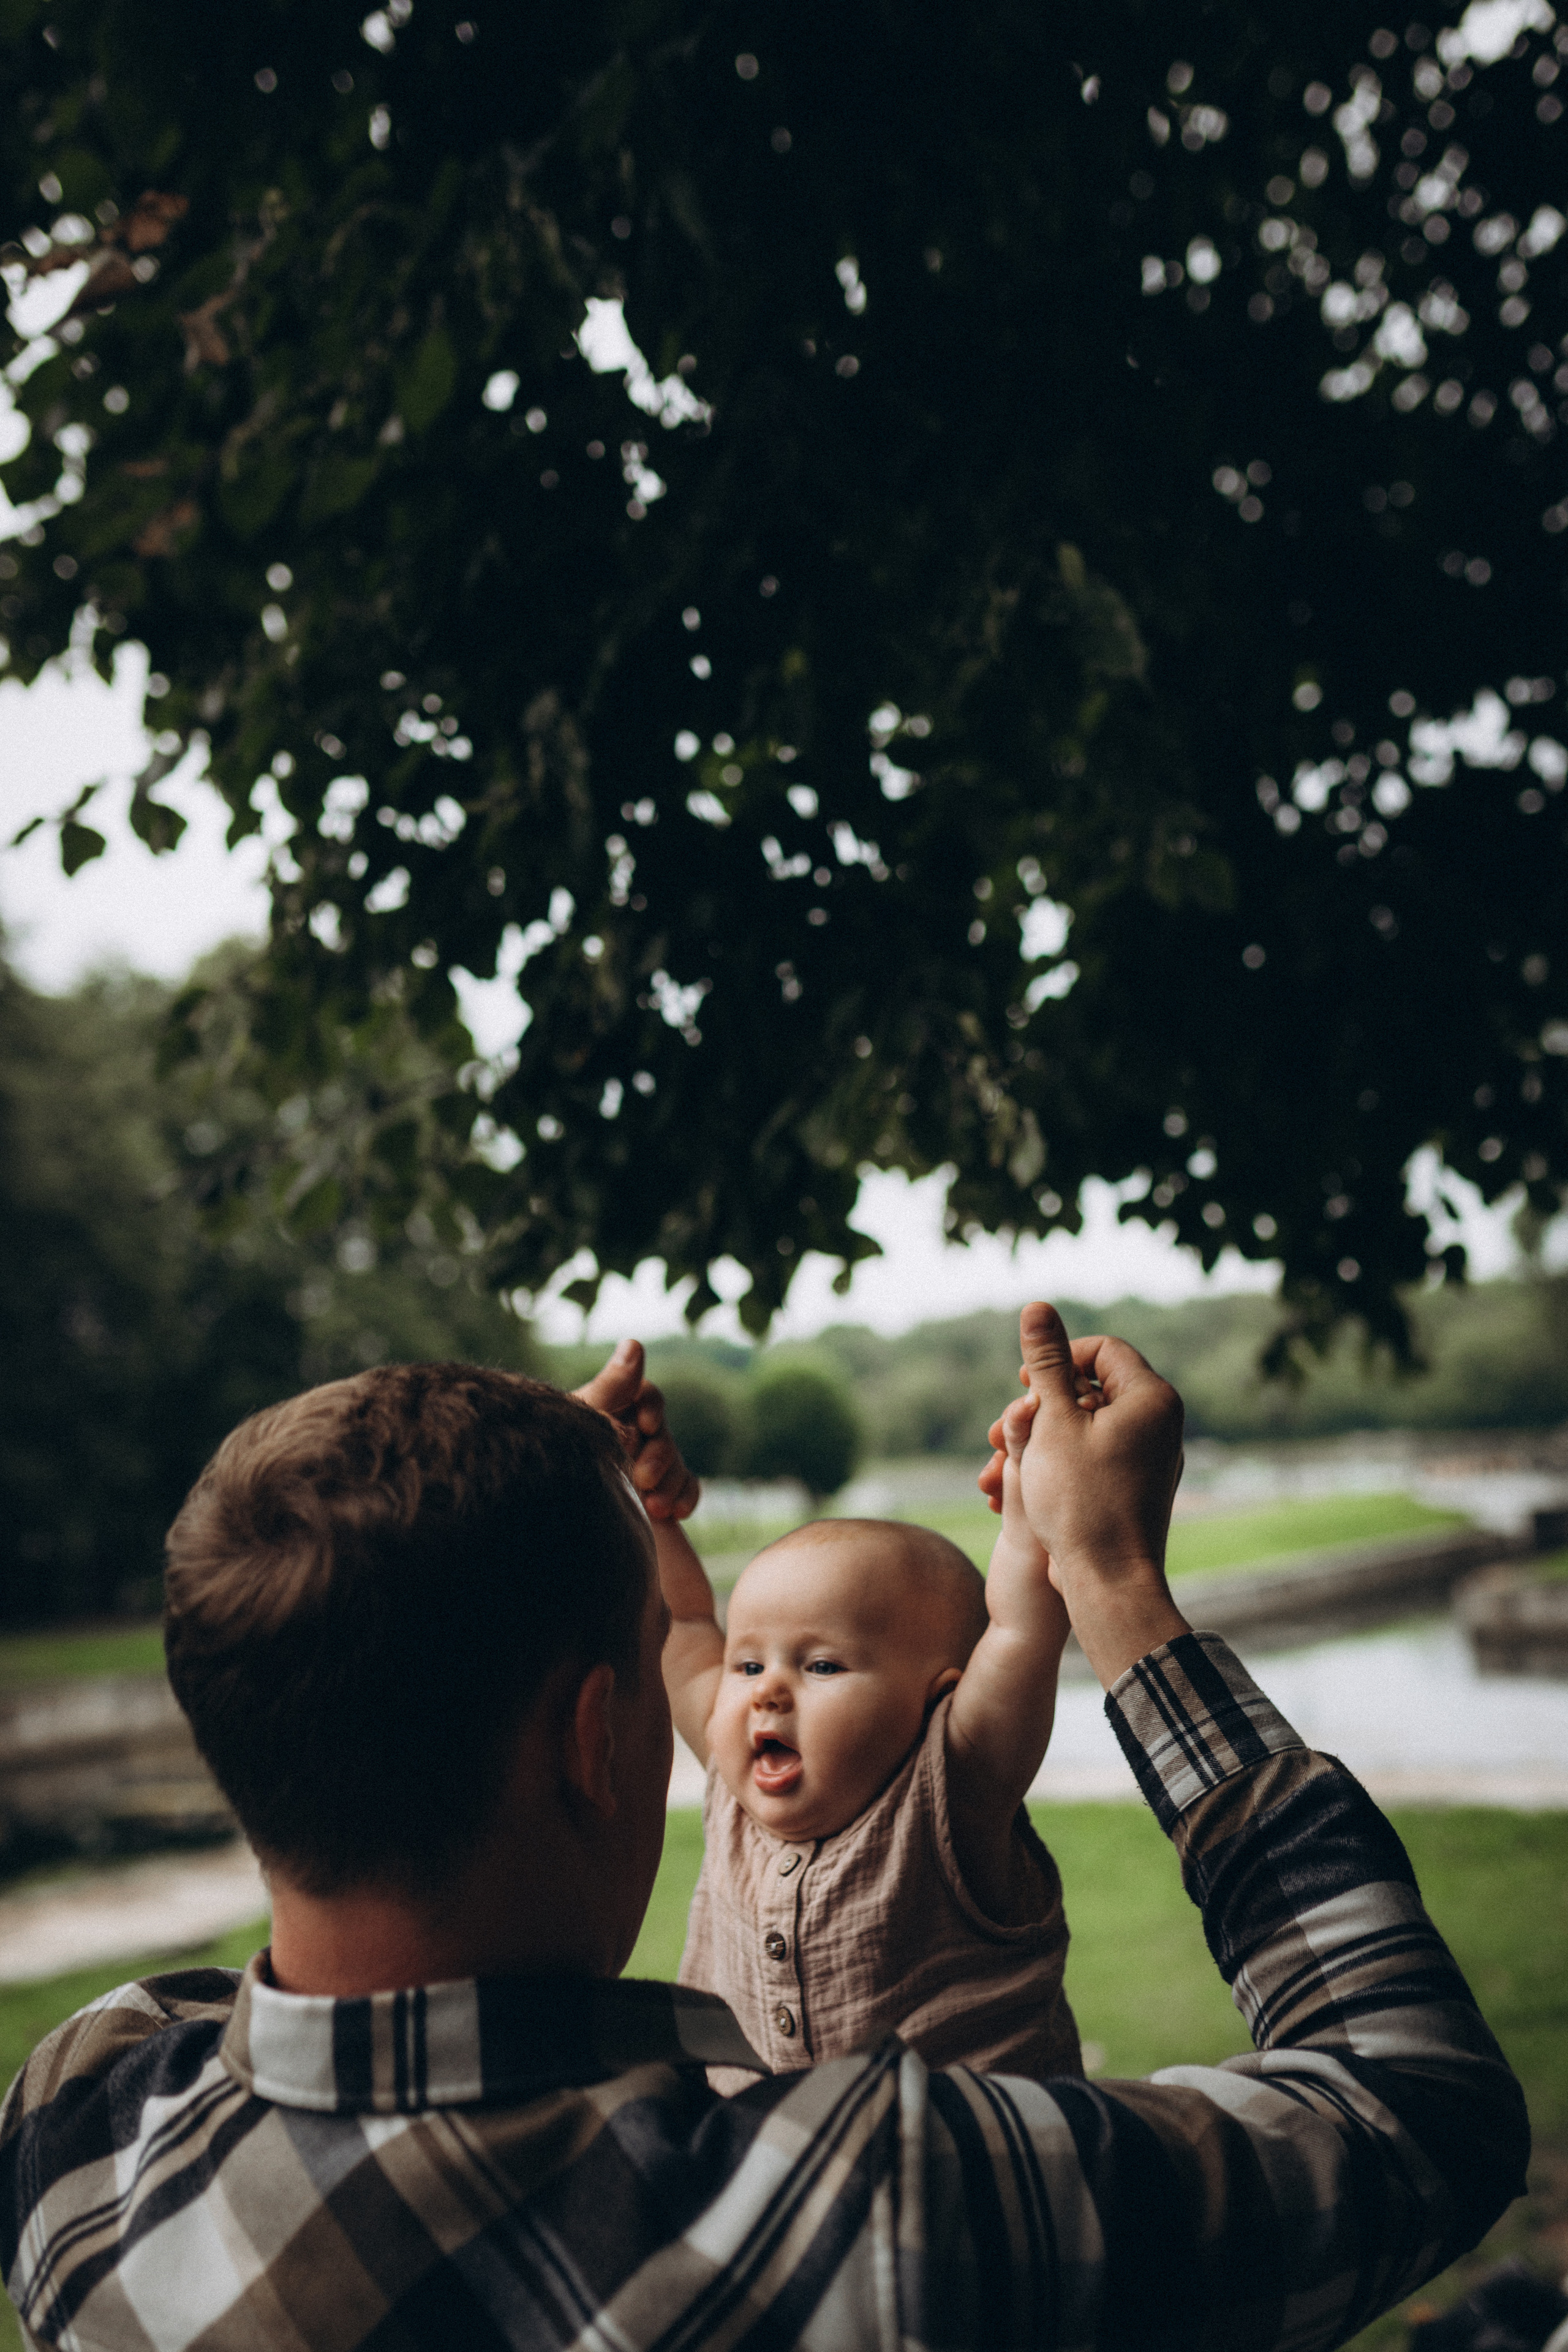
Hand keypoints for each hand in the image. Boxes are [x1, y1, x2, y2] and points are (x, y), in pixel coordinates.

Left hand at [571, 1339, 699, 1521]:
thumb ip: (611, 1386)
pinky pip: (686, 1489)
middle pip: (664, 1434)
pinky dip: (684, 1498)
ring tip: (653, 1507)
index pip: (645, 1395)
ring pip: (677, 1464)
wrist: (550, 1521)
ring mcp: (648, 1466)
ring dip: (670, 1483)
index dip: (651, 1406)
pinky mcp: (660, 1495)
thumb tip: (634, 1343)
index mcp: (612, 1411)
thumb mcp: (584, 1421)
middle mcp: (633, 1435)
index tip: (646, 1424)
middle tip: (642, 1478)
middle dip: (659, 1455)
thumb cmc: (559, 1459)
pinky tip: (672, 1512)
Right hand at [981, 1303, 1188, 1688]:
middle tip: (1000, 1432)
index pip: (1101, 1350)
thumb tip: (1037, 1305)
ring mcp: (1153, 1459)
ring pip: (1088, 1427)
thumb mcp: (1053, 1422)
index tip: (1021, 1385)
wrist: (1109, 1584)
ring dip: (1040, 1438)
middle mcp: (1162, 1425)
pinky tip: (1018, 1489)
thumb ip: (1044, 1363)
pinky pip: (1095, 1459)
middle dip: (1040, 1406)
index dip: (1055, 1360)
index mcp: (1153, 1398)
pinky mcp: (1138, 1488)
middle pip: (1092, 1389)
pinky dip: (1058, 1464)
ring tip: (999, 1465)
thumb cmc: (1081, 1501)